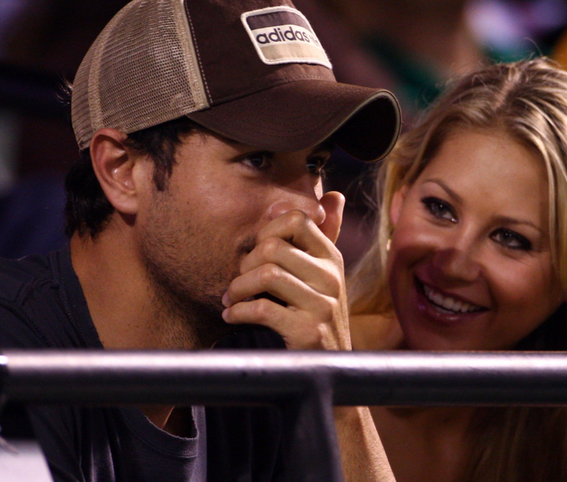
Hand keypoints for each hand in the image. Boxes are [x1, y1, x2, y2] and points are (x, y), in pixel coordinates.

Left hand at [221, 192, 350, 349]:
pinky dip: (238, 312)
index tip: (256, 251)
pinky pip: (262, 308)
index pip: (297, 219)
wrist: (328, 370)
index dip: (267, 230)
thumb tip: (334, 195)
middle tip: (238, 282)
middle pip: (274, 246)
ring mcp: (323, 305)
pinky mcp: (308, 331)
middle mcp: (332, 277)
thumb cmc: (316, 317)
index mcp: (332, 258)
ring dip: (238, 288)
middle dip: (246, 263)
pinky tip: (232, 317)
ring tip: (232, 299)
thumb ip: (323, 237)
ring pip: (267, 274)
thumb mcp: (324, 276)